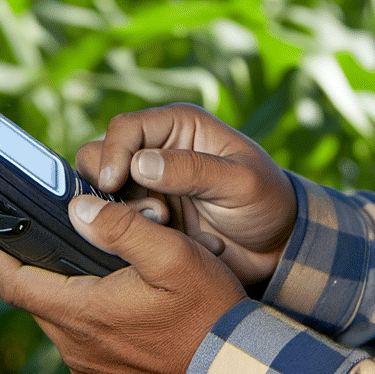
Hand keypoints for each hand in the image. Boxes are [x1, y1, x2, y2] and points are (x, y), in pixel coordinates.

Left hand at [0, 193, 246, 373]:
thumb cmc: (210, 313)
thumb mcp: (174, 255)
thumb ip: (122, 227)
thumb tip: (77, 210)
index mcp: (82, 314)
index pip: (12, 282)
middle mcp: (76, 349)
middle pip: (38, 297)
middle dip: (46, 266)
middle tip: (71, 235)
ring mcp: (90, 370)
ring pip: (61, 319)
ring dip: (72, 293)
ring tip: (105, 266)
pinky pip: (83, 343)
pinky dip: (92, 319)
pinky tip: (123, 302)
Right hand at [76, 104, 296, 286]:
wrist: (275, 247)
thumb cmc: (266, 203)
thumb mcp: (240, 183)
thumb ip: (193, 170)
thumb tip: (139, 163)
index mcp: (179, 126)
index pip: (125, 128)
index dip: (113, 153)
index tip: (115, 185)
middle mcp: (156, 151)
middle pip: (99, 156)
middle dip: (111, 187)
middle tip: (151, 214)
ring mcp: (146, 187)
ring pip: (101, 193)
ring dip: (121, 213)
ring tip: (164, 226)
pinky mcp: (144, 218)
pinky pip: (115, 223)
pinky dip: (129, 234)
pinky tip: (162, 241)